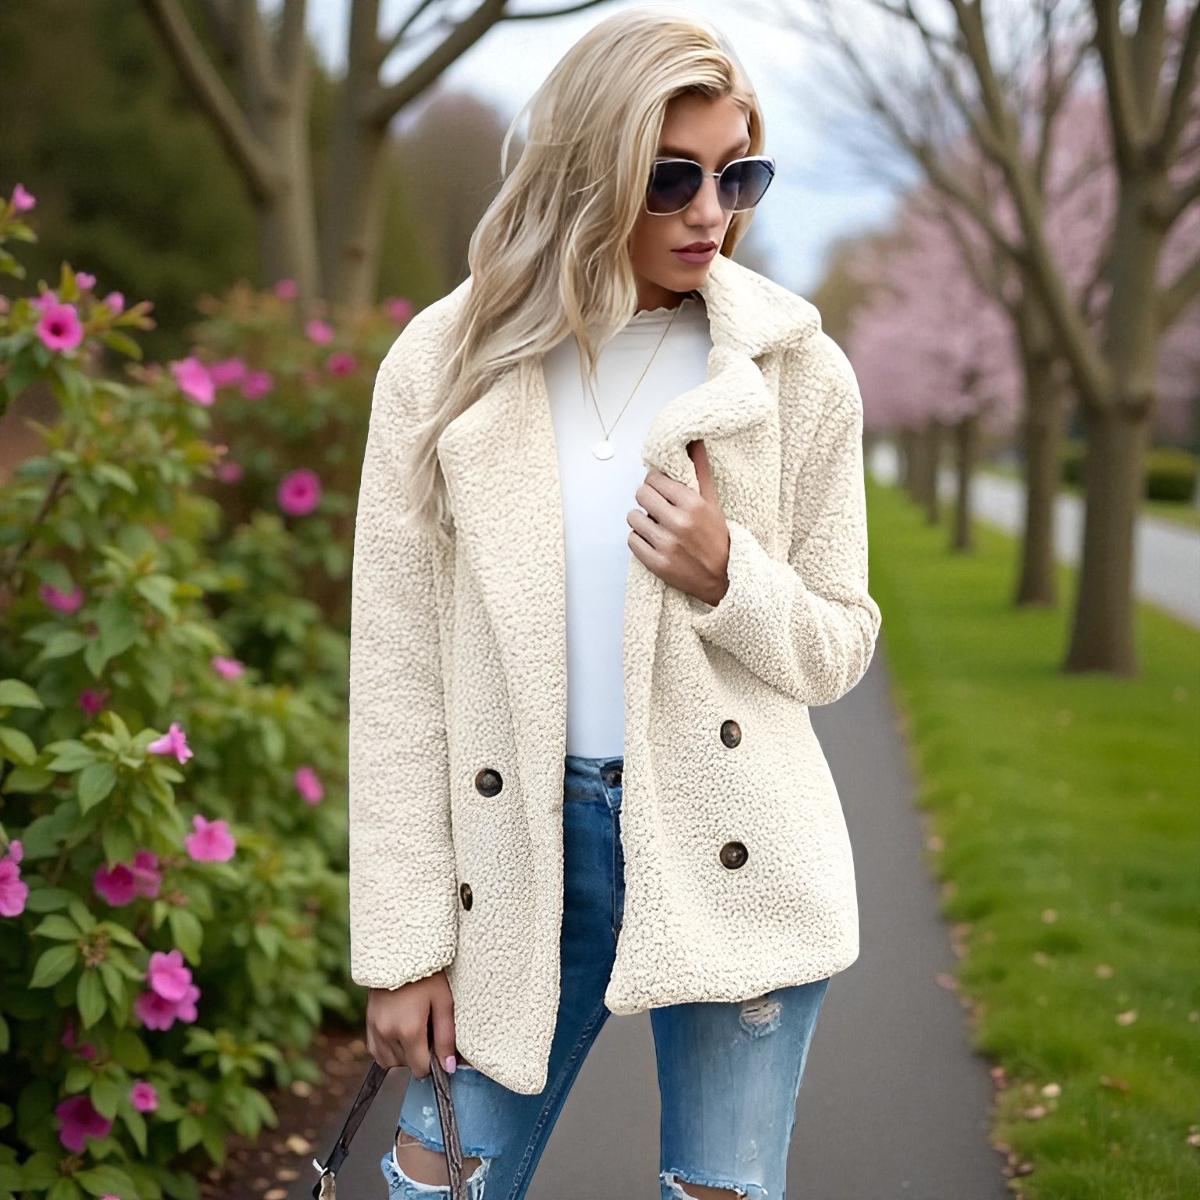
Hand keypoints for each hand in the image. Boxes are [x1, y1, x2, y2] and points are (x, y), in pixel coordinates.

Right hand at [366, 971, 463, 1077]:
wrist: (399, 953)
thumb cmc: (427, 975)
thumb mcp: (443, 1002)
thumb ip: (446, 1037)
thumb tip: (449, 1067)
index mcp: (409, 1030)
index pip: (420, 1069)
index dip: (434, 1062)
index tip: (439, 1046)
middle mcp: (388, 1034)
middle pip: (406, 1066)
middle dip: (419, 1056)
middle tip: (428, 1030)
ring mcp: (375, 1030)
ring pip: (390, 1062)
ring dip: (403, 1054)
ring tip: (414, 1030)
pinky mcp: (368, 1024)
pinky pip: (376, 1052)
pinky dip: (388, 1049)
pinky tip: (400, 1032)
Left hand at [627, 439, 729, 605]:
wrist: (723, 577)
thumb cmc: (717, 538)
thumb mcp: (712, 501)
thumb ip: (700, 470)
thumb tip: (695, 441)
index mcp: (693, 504)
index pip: (654, 479)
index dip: (656, 484)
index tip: (662, 490)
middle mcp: (678, 523)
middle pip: (641, 495)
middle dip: (648, 500)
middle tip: (658, 508)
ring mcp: (666, 544)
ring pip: (633, 517)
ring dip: (642, 520)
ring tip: (656, 525)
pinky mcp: (656, 563)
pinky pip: (632, 540)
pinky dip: (639, 539)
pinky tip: (653, 540)